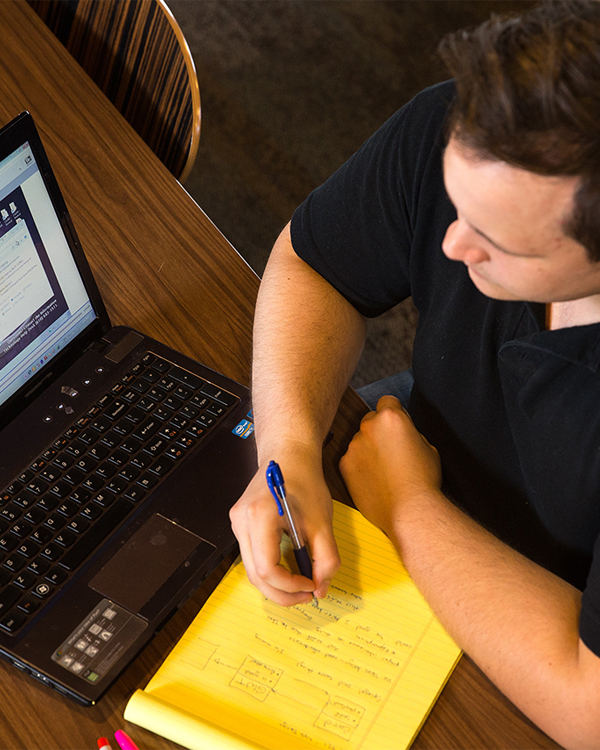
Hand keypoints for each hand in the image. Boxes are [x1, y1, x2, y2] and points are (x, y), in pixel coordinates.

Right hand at [230, 444, 340, 605]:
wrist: (289, 455)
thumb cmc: (304, 480)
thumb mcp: (322, 522)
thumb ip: (326, 559)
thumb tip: (321, 588)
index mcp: (259, 516)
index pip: (267, 569)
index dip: (290, 586)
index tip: (311, 585)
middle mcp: (242, 521)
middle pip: (255, 575)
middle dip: (282, 592)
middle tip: (308, 593)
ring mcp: (237, 523)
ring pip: (251, 570)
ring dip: (276, 583)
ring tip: (301, 582)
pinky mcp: (241, 524)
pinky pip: (252, 557)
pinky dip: (271, 569)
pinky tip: (290, 568)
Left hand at [340, 395, 441, 533]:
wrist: (409, 510)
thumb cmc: (422, 481)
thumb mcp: (427, 446)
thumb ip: (410, 432)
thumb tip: (403, 432)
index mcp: (391, 417)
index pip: (387, 401)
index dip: (393, 413)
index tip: (395, 425)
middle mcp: (369, 427)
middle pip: (370, 420)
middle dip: (379, 431)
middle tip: (391, 450)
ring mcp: (354, 445)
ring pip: (360, 440)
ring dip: (368, 449)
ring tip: (384, 470)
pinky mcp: (344, 464)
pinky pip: (351, 459)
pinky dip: (359, 466)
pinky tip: (373, 479)